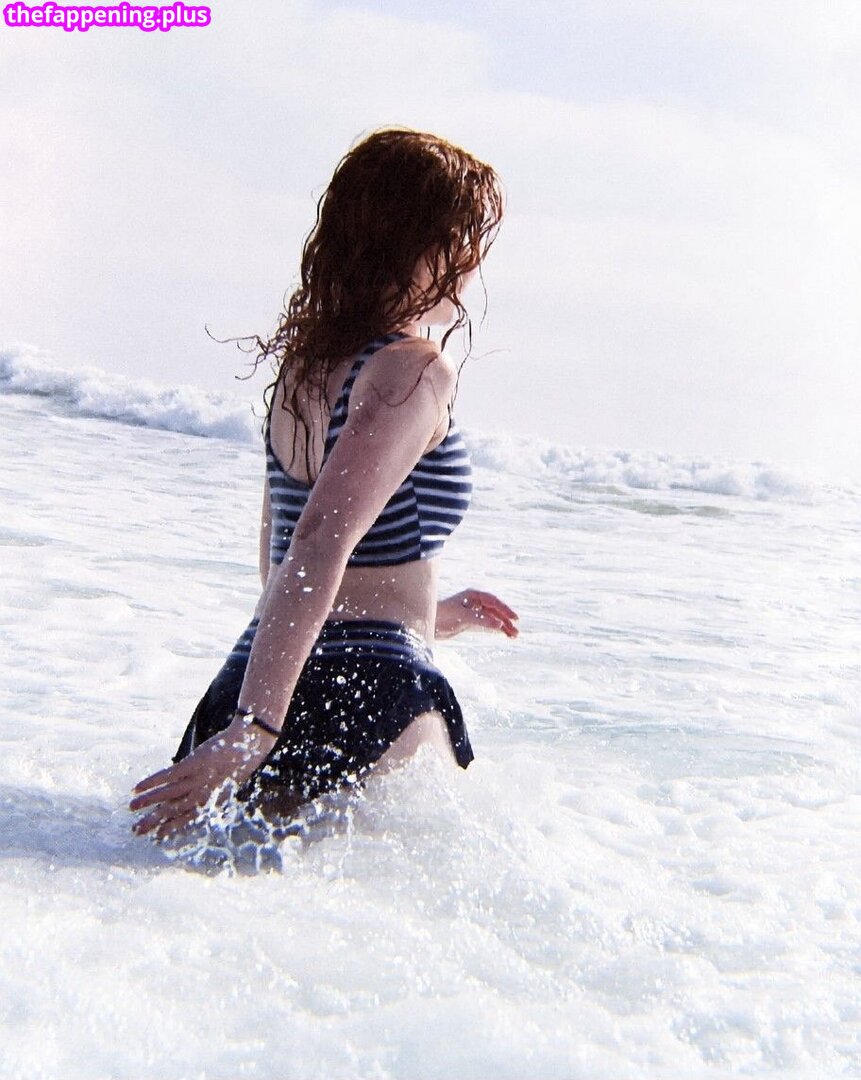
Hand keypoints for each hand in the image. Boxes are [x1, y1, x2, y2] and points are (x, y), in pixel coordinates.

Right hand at [129, 717, 274, 840]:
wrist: (248, 744)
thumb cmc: (238, 764)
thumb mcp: (226, 785)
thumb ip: (209, 794)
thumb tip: (190, 799)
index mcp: (211, 802)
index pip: (186, 819)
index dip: (170, 828)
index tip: (156, 837)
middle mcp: (203, 795)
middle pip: (173, 811)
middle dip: (153, 821)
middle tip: (136, 831)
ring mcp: (197, 779)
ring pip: (167, 795)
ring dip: (147, 803)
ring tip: (131, 809)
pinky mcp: (192, 764)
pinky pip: (166, 776)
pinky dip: (151, 782)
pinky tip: (137, 788)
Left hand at [437, 589, 518, 638]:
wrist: (427, 623)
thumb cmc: (442, 614)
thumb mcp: (463, 616)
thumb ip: (481, 620)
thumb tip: (500, 625)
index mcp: (473, 595)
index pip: (493, 601)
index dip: (505, 609)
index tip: (514, 618)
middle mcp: (475, 603)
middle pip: (495, 611)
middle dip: (506, 620)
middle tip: (516, 631)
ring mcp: (473, 613)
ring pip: (492, 619)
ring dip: (503, 627)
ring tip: (514, 636)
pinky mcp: (470, 623)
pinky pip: (486, 625)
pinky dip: (495, 630)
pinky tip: (504, 635)